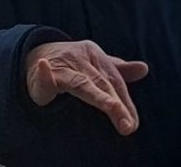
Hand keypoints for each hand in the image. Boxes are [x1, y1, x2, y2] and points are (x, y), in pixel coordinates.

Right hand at [24, 40, 147, 134]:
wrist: (35, 53)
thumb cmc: (72, 64)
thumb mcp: (95, 65)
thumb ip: (119, 70)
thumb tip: (144, 68)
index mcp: (95, 55)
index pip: (114, 81)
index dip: (125, 103)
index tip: (132, 124)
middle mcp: (80, 59)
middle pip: (102, 84)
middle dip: (116, 106)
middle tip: (128, 126)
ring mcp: (61, 66)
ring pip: (81, 84)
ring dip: (98, 96)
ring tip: (113, 107)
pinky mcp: (42, 77)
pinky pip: (44, 78)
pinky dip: (44, 74)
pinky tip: (43, 67)